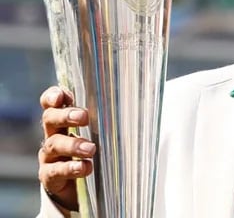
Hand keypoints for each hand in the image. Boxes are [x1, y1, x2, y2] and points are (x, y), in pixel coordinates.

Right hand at [37, 86, 94, 211]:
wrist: (76, 187)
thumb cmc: (91, 149)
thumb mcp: (97, 132)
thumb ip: (105, 120)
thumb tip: (134, 105)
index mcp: (62, 120)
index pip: (50, 103)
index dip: (52, 97)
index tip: (61, 96)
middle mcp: (53, 134)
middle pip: (49, 119)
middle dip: (65, 116)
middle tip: (84, 117)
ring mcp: (49, 156)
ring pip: (54, 145)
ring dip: (73, 145)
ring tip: (91, 149)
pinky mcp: (49, 176)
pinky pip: (55, 171)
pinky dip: (70, 168)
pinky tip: (85, 168)